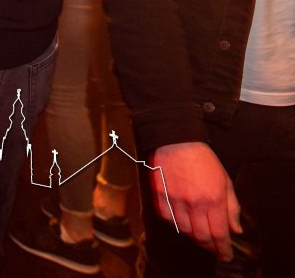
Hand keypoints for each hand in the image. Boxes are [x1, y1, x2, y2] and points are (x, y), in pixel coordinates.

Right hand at [151, 142, 241, 260]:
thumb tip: (235, 229)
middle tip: (214, 250)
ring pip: (184, 231)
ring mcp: (175, 200)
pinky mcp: (160, 196)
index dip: (223, 248)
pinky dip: (177, 226)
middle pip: (201, 237)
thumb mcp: (225, 181)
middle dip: (210, 247)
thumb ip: (232, 207)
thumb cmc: (203, 159)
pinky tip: (183, 224)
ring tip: (200, 238)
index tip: (226, 255)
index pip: (219, 233)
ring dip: (194, 238)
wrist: (176, 141)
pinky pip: (168, 220)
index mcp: (213, 198)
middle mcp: (194, 203)